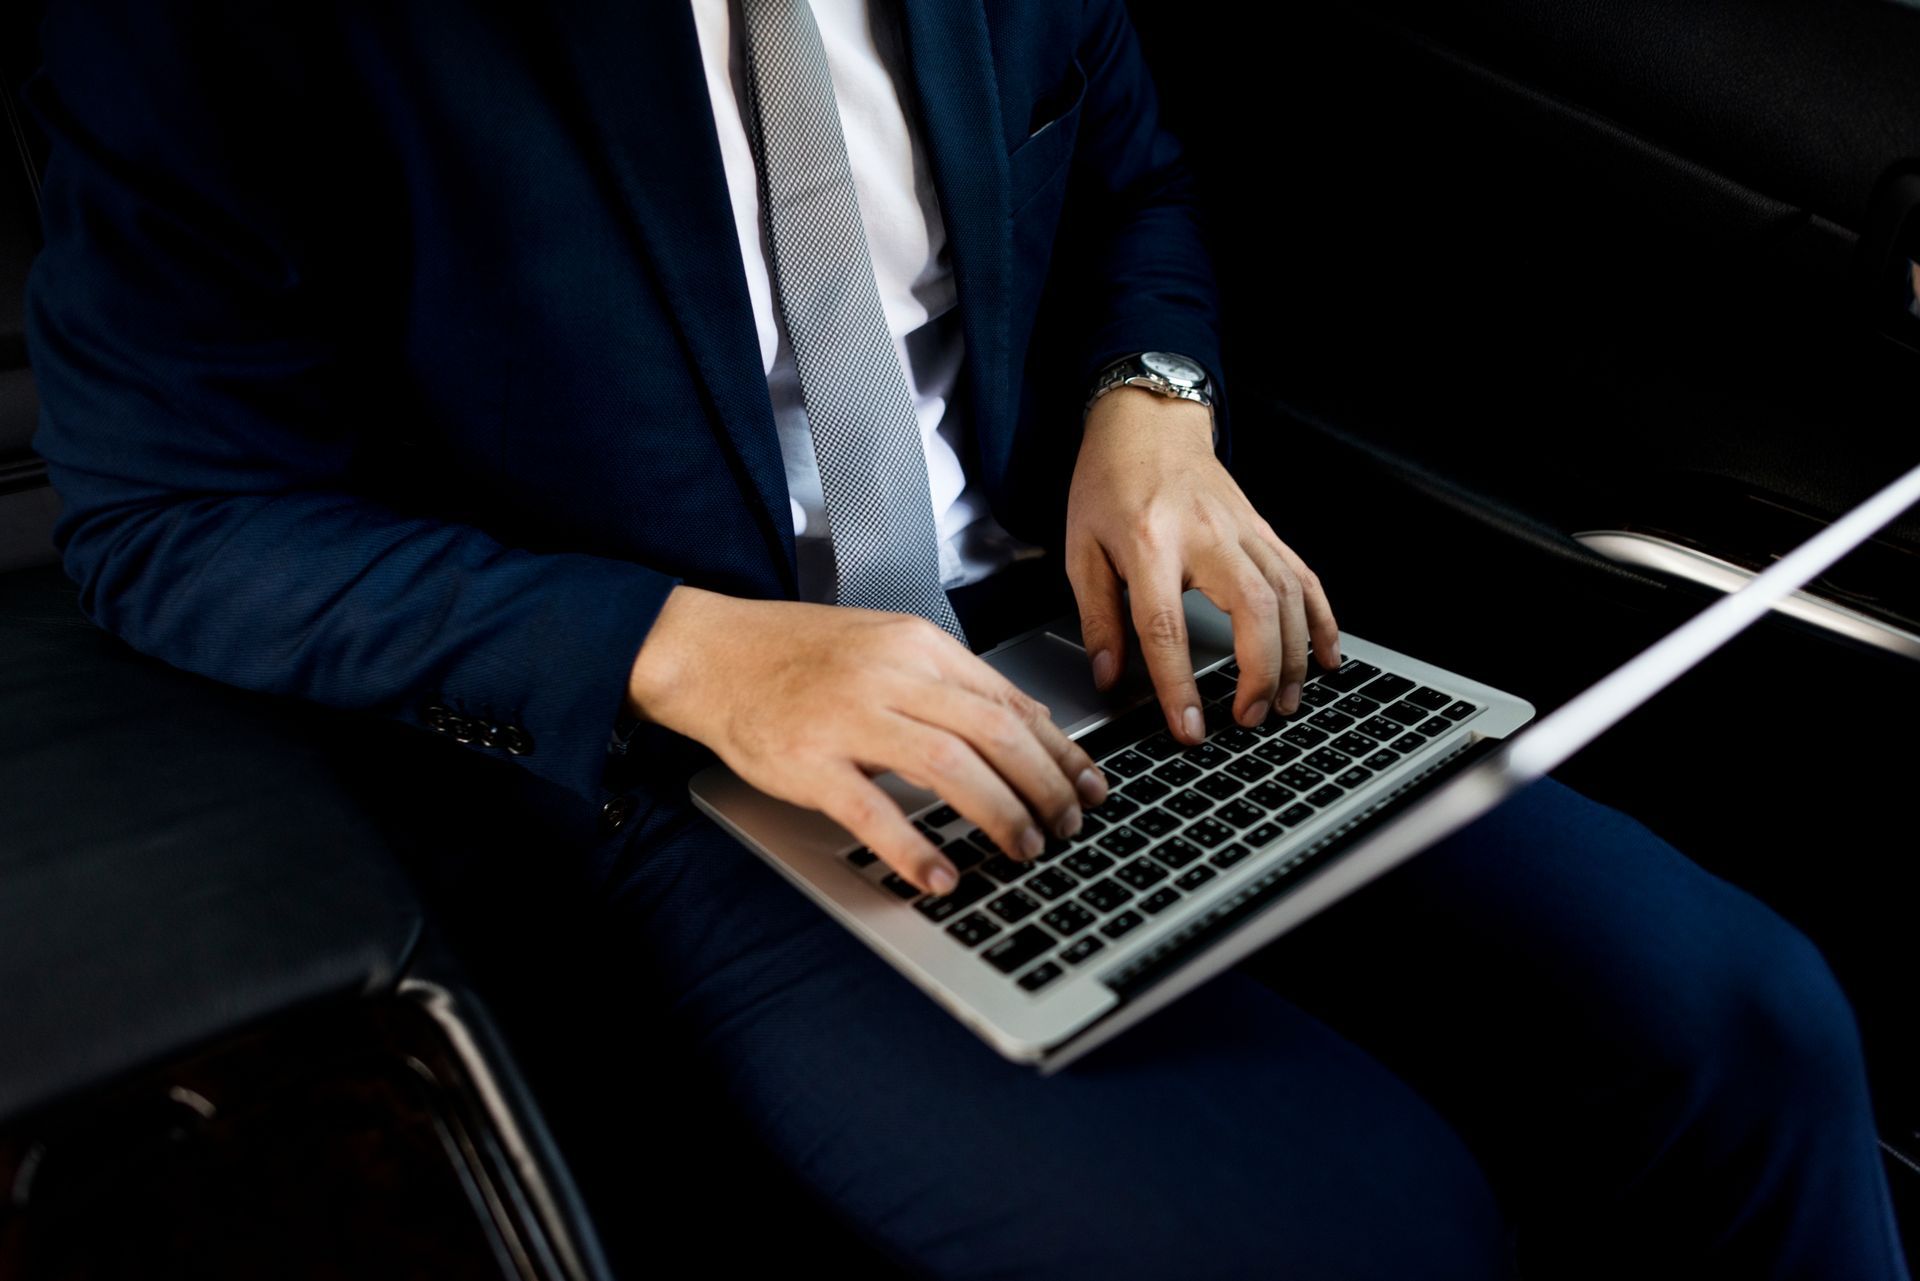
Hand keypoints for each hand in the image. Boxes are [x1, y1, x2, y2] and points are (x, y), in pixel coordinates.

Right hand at [626, 588, 1108, 895]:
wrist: (711, 652)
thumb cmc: (798, 653)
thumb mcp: (888, 645)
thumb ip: (956, 681)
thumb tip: (1032, 723)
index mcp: (916, 645)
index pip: (1009, 700)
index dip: (1060, 750)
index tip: (1090, 786)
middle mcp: (890, 675)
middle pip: (993, 732)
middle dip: (1044, 785)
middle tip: (1067, 825)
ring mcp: (848, 717)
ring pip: (948, 765)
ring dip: (999, 813)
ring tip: (1024, 849)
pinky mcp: (808, 761)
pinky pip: (871, 811)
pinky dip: (913, 847)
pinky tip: (941, 876)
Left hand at [1066, 386, 1341, 744]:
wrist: (1147, 423)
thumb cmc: (1109, 483)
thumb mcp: (1080, 548)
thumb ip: (1096, 616)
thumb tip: (1109, 676)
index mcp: (1149, 542)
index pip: (1166, 625)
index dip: (1179, 684)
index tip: (1190, 727)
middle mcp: (1205, 535)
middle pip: (1251, 607)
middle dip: (1260, 670)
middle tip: (1250, 717)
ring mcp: (1243, 530)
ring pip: (1288, 594)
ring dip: (1295, 655)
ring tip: (1284, 703)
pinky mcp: (1264, 530)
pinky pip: (1304, 577)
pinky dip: (1323, 620)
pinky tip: (1327, 658)